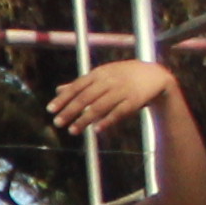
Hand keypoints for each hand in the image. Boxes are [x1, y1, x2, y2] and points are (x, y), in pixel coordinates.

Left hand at [50, 58, 175, 136]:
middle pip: (85, 97)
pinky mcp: (134, 100)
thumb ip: (81, 83)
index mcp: (99, 73)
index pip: (77, 86)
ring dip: (84, 120)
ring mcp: (122, 90)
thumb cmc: (123, 76)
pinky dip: (107, 121)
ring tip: (72, 131)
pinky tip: (96, 130)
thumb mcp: (102, 75)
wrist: (155, 75)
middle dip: (70, 111)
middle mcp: (109, 81)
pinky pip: (118, 112)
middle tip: (57, 123)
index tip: (50, 110)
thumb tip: (58, 89)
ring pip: (100, 106)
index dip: (63, 98)